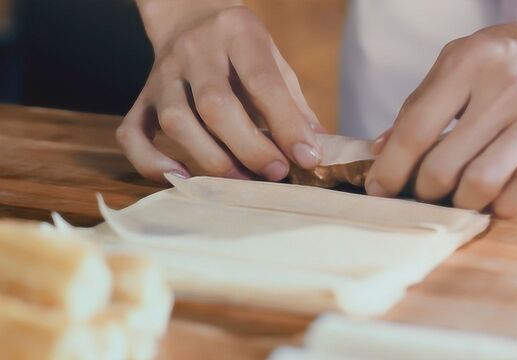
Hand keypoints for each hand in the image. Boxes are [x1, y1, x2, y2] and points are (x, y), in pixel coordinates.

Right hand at [118, 1, 322, 182]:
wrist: (189, 18)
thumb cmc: (241, 50)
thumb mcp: (275, 61)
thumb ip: (294, 104)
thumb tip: (316, 150)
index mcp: (237, 33)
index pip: (261, 81)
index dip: (286, 124)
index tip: (306, 158)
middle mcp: (194, 50)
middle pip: (215, 104)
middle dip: (248, 147)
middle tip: (275, 173)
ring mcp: (162, 75)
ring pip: (175, 121)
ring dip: (210, 159)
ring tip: (241, 181)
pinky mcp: (141, 98)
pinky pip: (132, 134)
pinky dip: (151, 162)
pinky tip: (181, 177)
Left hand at [366, 0, 516, 216]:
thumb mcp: (465, 60)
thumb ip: (422, 102)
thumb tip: (379, 148)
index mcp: (470, 62)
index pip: (415, 129)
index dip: (389, 168)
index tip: (378, 189)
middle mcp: (506, 88)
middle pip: (442, 166)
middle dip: (423, 191)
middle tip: (422, 194)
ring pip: (480, 184)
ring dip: (459, 203)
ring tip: (457, 197)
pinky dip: (502, 205)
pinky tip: (496, 199)